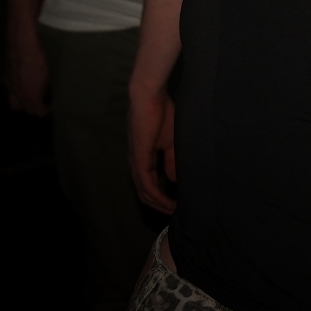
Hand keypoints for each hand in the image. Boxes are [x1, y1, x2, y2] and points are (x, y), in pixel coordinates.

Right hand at [4, 28, 49, 115]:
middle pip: (24, 109)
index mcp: (31, 96)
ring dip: (21, 102)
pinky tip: (23, 83)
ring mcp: (11, 87)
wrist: (22, 47)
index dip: (44, 111)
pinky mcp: (6, 78)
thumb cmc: (40, 61)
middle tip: (40, 103)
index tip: (49, 107)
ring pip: (14, 103)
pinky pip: (10, 90)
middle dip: (32, 108)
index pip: (38, 111)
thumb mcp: (49, 75)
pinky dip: (16, 91)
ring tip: (29, 96)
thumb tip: (49, 91)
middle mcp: (19, 95)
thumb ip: (47, 87)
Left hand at [128, 82, 176, 213]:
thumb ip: (170, 161)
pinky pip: (147, 183)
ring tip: (173, 211)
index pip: (148, 183)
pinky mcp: (139, 159)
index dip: (160, 196)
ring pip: (144, 191)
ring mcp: (136, 162)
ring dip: (158, 203)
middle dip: (159, 205)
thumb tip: (172, 180)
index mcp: (142, 157)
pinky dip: (158, 195)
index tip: (175, 203)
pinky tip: (168, 201)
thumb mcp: (171, 141)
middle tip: (174, 213)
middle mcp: (135, 163)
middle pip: (144, 192)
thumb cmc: (162, 113)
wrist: (150, 97)